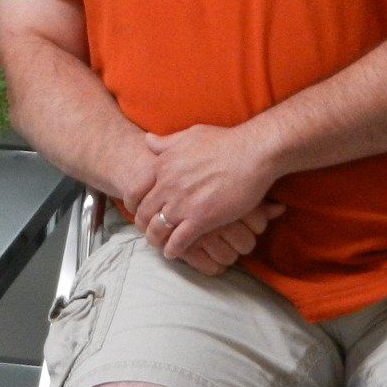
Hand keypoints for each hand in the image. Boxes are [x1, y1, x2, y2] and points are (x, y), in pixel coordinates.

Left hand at [135, 124, 281, 263]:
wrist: (252, 153)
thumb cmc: (224, 142)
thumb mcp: (190, 135)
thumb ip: (167, 142)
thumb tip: (148, 141)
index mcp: (164, 164)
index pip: (136, 190)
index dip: (134, 203)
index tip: (139, 210)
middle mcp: (168, 184)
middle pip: (143, 213)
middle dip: (143, 225)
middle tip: (148, 230)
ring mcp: (183, 203)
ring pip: (157, 229)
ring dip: (155, 240)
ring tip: (160, 244)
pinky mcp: (201, 218)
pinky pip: (178, 241)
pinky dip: (173, 250)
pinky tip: (174, 252)